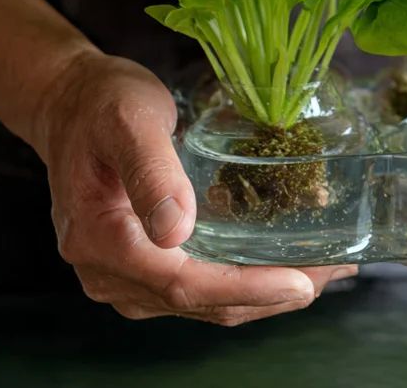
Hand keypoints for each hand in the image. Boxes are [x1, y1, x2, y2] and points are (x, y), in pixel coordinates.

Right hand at [32, 51, 355, 323]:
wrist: (71, 104)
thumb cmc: (102, 104)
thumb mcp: (129, 120)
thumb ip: (152, 172)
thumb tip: (177, 232)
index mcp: (100, 240)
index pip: (183, 282)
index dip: (246, 287)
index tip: (301, 281)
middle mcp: (107, 272)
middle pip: (201, 301)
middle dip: (271, 293)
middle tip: (335, 272)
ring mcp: (124, 277)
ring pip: (206, 303)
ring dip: (266, 293)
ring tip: (327, 270)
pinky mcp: (144, 268)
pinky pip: (200, 288)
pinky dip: (246, 282)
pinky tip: (289, 263)